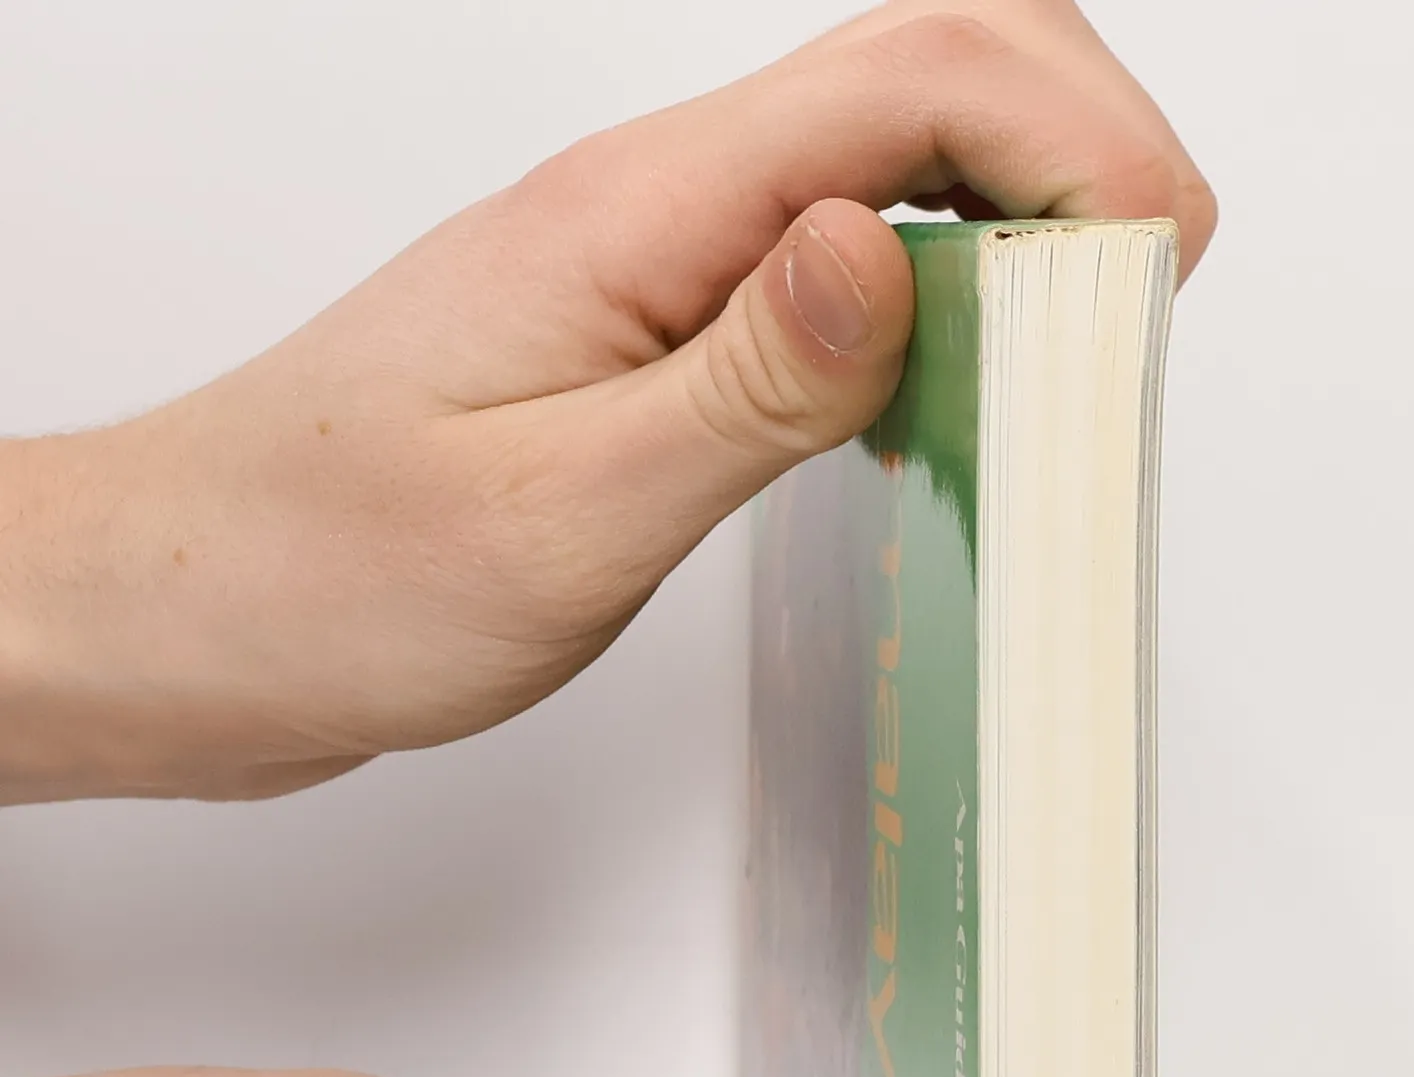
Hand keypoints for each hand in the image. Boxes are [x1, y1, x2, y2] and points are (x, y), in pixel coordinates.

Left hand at [0, 0, 1214, 802]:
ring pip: (882, 161)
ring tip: (1086, 340)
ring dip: (1014, 212)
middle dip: (1075, 141)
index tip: (1166, 251)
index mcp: (636, 215)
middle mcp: (653, 209)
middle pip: (916, 74)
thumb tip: (888, 248)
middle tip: (1154, 285)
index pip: (906, 82)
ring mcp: (653, 264)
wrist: (197, 614)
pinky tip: (953, 392)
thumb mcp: (558, 511)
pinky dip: (933, 298)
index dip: (1074, 134)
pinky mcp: (651, 335)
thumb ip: (740, 385)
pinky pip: (826, 268)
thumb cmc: (331, 575)